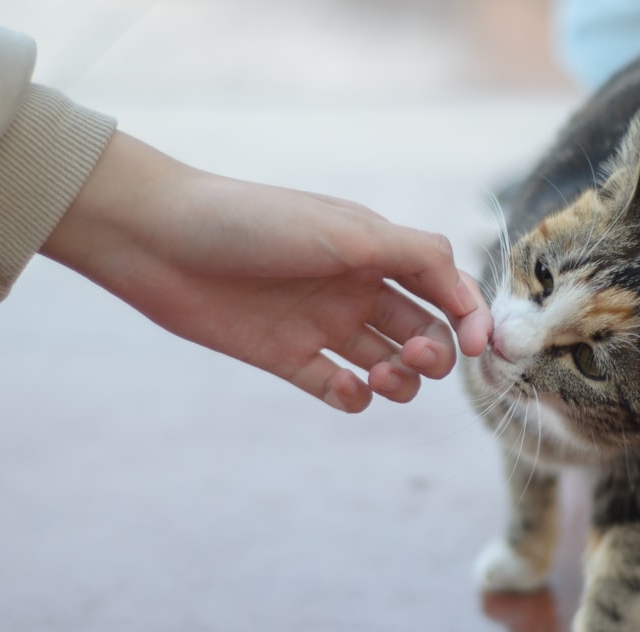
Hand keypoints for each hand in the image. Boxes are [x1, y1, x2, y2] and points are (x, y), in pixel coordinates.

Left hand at [42, 132, 491, 411]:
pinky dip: (352, 398)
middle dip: (434, 355)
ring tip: (379, 378)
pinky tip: (342, 387)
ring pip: (387, 367)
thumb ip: (416, 256)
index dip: (469, 319)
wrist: (162, 241)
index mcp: (378, 253)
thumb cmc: (257, 224)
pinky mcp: (287, 357)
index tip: (478, 348)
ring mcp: (323, 326)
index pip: (445, 290)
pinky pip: (337, 390)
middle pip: (423, 334)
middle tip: (414, 357)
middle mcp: (357, 290)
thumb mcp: (349, 231)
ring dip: (399, 382)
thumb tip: (469, 290)